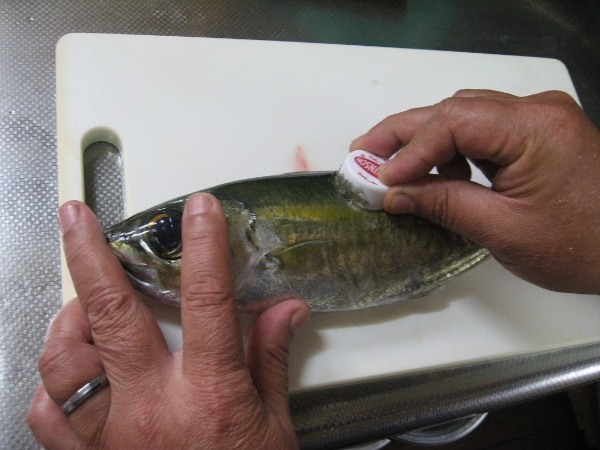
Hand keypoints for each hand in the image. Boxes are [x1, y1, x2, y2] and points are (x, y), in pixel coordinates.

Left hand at [28, 194, 309, 448]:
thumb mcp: (274, 425)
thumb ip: (271, 359)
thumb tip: (285, 310)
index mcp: (208, 395)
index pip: (208, 302)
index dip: (204, 247)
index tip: (200, 209)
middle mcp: (150, 407)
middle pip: (111, 315)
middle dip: (89, 257)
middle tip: (75, 217)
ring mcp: (111, 435)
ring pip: (64, 362)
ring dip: (66, 322)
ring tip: (78, 304)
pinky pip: (50, 417)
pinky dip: (53, 386)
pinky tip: (68, 374)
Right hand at [351, 90, 599, 293]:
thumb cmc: (581, 247)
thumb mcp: (504, 231)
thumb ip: (444, 205)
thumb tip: (393, 195)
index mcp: (534, 129)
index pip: (454, 124)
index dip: (409, 150)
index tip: (378, 179)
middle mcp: (536, 111)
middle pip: (454, 110)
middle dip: (404, 133)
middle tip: (361, 154)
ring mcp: (539, 119)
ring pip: (465, 116)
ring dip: (425, 140)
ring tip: (393, 168)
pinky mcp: (539, 133)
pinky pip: (484, 130)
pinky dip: (452, 150)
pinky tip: (439, 174)